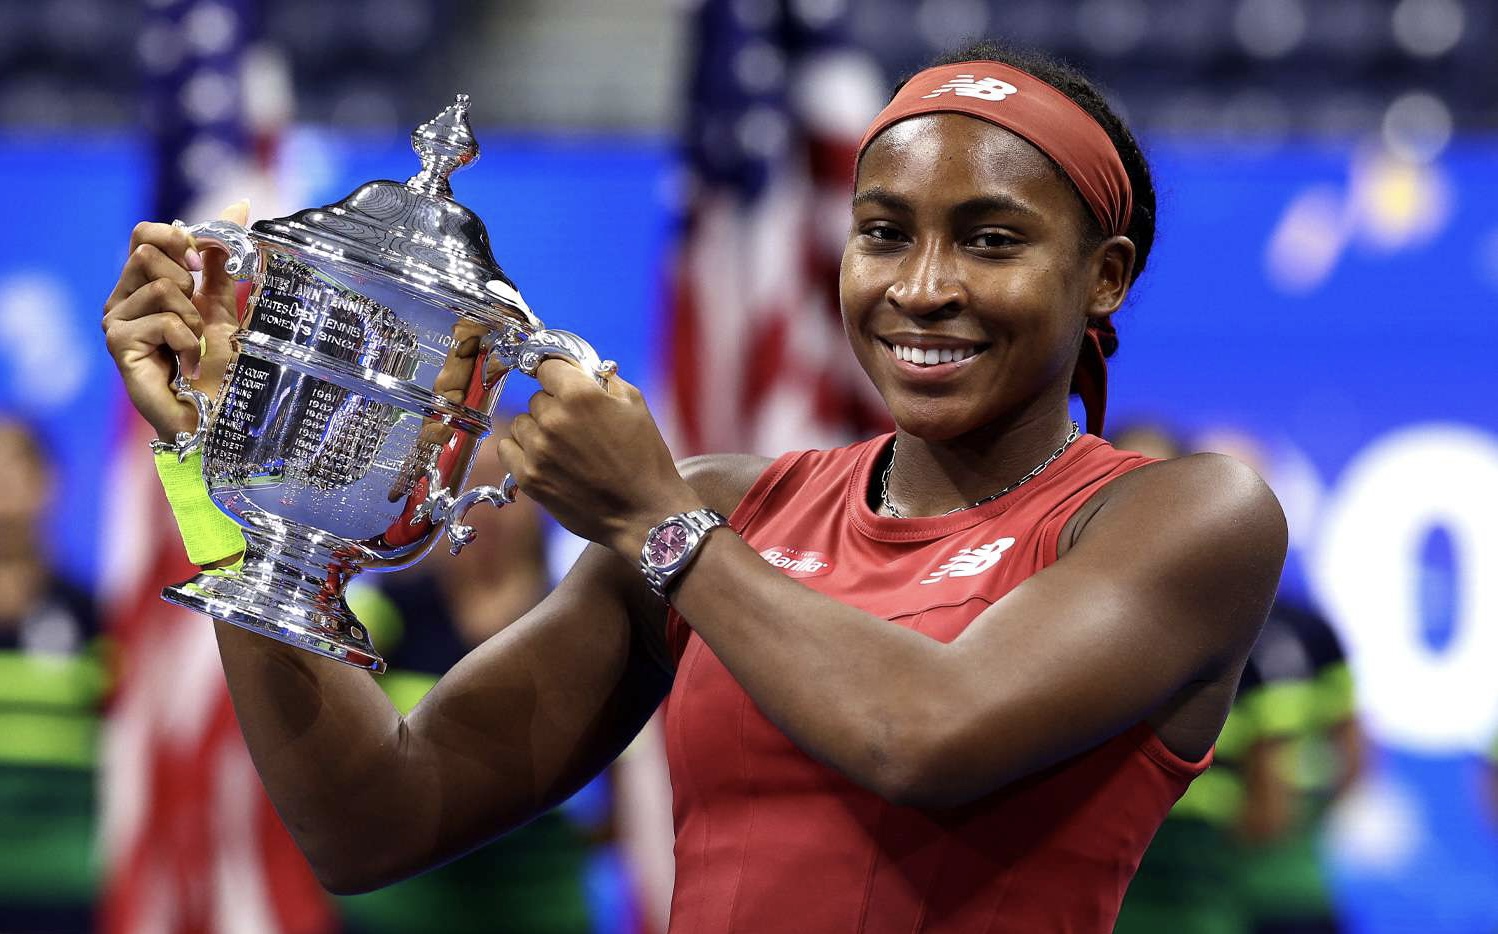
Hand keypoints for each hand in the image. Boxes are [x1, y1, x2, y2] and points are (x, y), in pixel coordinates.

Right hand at [102, 201, 248, 441]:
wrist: (215, 411)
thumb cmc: (217, 364)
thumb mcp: (223, 303)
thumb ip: (221, 258)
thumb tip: (239, 203)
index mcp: (143, 284)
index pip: (144, 233)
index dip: (175, 237)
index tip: (199, 261)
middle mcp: (122, 299)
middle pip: (146, 252)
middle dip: (187, 283)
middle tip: (196, 316)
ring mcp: (115, 321)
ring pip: (160, 286)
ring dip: (192, 317)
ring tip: (194, 345)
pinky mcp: (118, 343)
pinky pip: (162, 319)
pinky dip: (188, 341)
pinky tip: (187, 362)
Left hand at [496, 360, 699, 556]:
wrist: (644, 512)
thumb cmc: (645, 458)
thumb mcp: (635, 404)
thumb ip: (603, 378)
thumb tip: (578, 368)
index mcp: (581, 395)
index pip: (547, 366)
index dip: (559, 374)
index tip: (564, 383)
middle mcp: (554, 419)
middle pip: (536, 397)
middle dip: (555, 406)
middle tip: (579, 427)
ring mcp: (538, 450)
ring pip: (521, 422)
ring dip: (538, 430)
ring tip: (565, 448)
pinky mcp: (528, 477)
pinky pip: (506, 448)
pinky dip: (522, 451)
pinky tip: (545, 459)